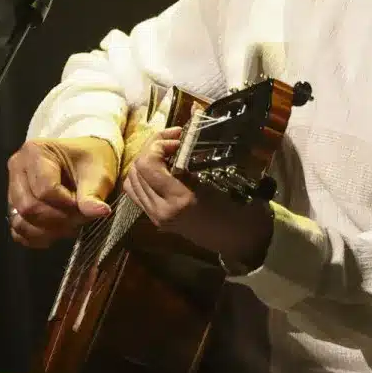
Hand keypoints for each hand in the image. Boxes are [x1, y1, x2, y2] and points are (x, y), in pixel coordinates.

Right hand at [6, 136, 117, 248]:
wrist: (87, 161)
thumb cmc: (92, 161)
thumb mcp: (98, 173)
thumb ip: (93, 194)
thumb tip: (100, 211)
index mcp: (35, 151)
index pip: (45, 190)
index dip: (68, 205)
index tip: (86, 207)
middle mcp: (17, 167)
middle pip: (29, 207)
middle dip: (58, 220)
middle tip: (80, 219)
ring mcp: (12, 187)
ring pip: (21, 221)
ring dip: (48, 231)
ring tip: (70, 226)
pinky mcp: (14, 206)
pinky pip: (18, 230)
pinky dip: (37, 237)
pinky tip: (56, 232)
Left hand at [119, 128, 273, 266]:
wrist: (239, 240)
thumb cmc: (237, 208)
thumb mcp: (219, 179)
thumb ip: (192, 158)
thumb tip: (181, 132)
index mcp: (179, 199)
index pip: (147, 164)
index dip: (158, 144)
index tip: (178, 139)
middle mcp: (161, 209)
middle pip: (136, 169)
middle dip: (151, 148)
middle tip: (172, 140)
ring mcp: (156, 217)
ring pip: (132, 180)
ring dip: (145, 160)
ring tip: (166, 151)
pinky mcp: (155, 219)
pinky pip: (136, 193)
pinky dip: (141, 176)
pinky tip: (159, 169)